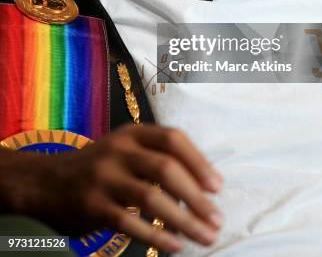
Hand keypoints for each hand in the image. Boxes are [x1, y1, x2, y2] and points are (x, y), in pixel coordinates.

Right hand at [0, 123, 223, 252]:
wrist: (45, 182)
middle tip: (216, 218)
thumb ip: (156, 157)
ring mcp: (104, 177)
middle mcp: (119, 150)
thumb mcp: (125, 149)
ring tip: (204, 237)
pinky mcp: (93, 206)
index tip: (217, 187)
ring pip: (152, 197)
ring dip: (184, 219)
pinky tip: (175, 246)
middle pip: (166, 167)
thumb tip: (203, 186)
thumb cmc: (98, 166)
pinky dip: (157, 236)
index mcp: (132, 133)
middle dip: (197, 196)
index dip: (199, 162)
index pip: (173, 138)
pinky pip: (130, 223)